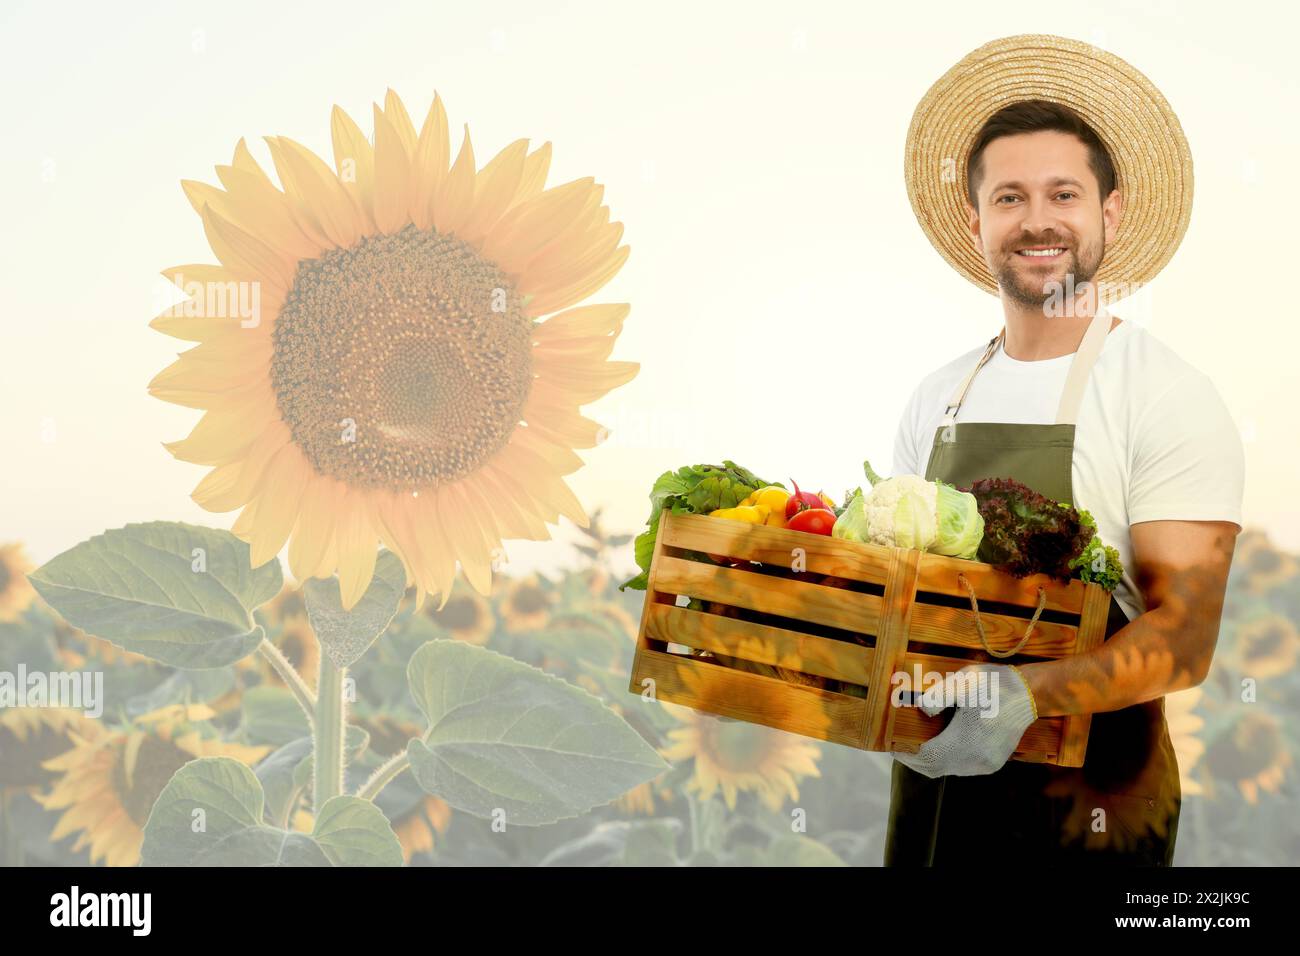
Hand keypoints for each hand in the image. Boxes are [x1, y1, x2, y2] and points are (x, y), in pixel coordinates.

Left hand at [892, 663, 1037, 778]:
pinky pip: (962, 768)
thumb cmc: (993, 684)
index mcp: (966, 741)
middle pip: (934, 769)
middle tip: (901, 746)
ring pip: (948, 770)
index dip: (906, 754)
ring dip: (931, 761)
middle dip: (915, 760)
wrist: (1029, 693)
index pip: (926, 758)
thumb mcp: (962, 682)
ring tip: (918, 744)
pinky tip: (941, 745)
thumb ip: (937, 696)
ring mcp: (986, 764)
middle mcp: (976, 759)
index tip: (893, 745)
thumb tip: (922, 710)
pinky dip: (947, 760)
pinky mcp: (993, 763)